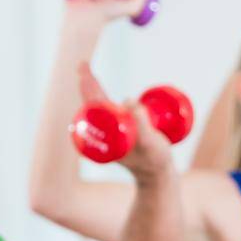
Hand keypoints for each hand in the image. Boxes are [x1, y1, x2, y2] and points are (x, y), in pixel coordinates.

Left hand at [79, 64, 172, 178]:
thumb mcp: (150, 143)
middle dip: (88, 85)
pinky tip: (99, 92)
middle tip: (82, 65)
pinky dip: (102, 98)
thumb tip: (127, 101)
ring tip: (85, 71)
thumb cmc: (154, 160)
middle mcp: (106, 133)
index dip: (89, 91)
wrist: (158, 176)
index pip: (94, 109)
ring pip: (100, 106)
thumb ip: (141, 124)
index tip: (84, 76)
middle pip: (94, 105)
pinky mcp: (122, 131)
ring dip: (93, 88)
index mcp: (106, 135)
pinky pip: (109, 111)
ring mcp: (113, 132)